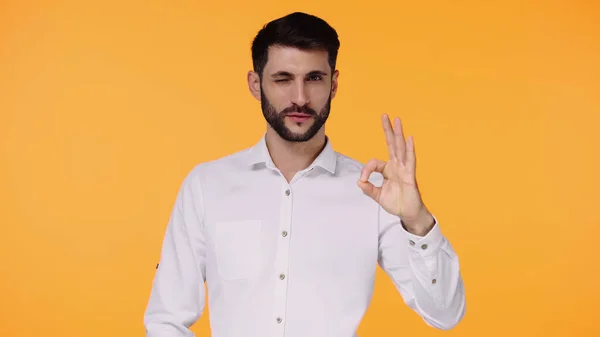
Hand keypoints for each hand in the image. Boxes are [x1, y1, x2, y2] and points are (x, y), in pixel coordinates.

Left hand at [357, 114, 433, 233]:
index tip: (363, 181)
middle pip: (391, 144)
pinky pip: (410, 160)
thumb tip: (359, 182)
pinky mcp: (410, 175)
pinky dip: (410, 149)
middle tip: (385, 115)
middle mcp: (396, 166)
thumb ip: (368, 189)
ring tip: (397, 120)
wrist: (408, 213)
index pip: (374, 162)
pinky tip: (410, 138)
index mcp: (387, 170)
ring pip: (400, 148)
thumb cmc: (396, 203)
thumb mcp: (378, 196)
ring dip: (398, 134)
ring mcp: (404, 169)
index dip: (366, 170)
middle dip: (387, 130)